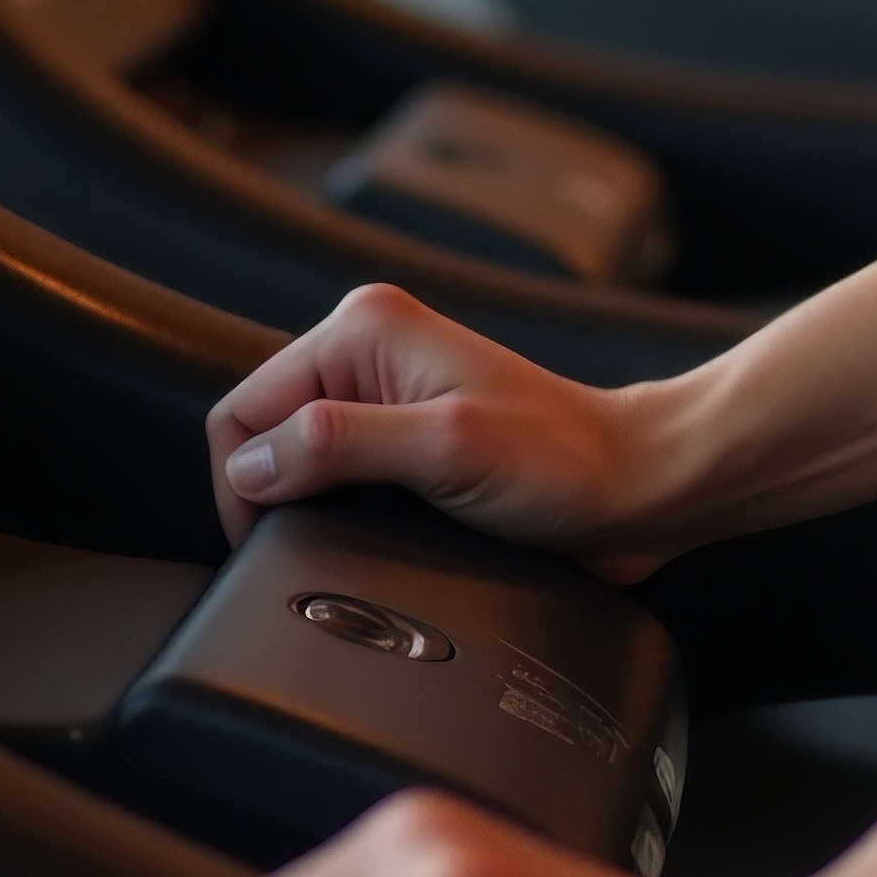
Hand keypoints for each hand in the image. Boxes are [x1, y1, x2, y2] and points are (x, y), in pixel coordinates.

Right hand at [207, 286, 677, 564]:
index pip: (243, 410)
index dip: (241, 486)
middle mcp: (370, 351)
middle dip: (272, 496)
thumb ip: (340, 445)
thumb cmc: (562, 461)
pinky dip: (334, 512)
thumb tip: (252, 464)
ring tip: (348, 542)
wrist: (635, 486)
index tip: (271, 541)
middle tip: (316, 546)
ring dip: (306, 507)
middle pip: (262, 435)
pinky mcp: (408, 437)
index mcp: (365, 329)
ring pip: (294, 461)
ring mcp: (388, 395)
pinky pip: (334, 477)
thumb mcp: (445, 449)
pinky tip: (365, 539)